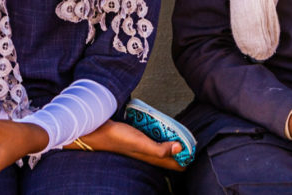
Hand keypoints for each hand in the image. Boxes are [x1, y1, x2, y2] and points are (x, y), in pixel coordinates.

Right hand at [64, 119, 184, 170]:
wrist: (97, 131)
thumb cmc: (118, 138)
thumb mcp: (141, 144)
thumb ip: (160, 149)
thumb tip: (180, 148)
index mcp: (152, 158)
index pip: (175, 165)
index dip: (186, 158)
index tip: (194, 148)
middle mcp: (148, 154)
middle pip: (170, 156)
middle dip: (181, 150)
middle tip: (189, 139)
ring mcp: (142, 146)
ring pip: (162, 147)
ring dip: (171, 141)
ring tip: (178, 132)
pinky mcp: (137, 138)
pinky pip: (154, 138)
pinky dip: (160, 134)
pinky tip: (160, 126)